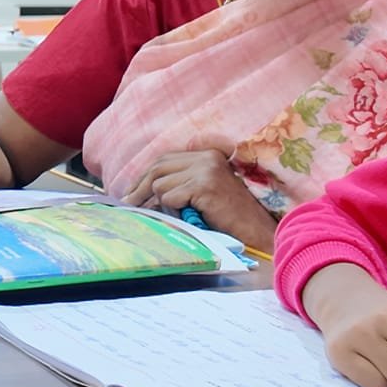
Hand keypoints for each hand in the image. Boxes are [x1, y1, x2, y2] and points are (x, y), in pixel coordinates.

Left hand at [122, 148, 274, 245]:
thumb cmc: (230, 219)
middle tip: (129, 205)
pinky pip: (169, 197)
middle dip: (139, 188)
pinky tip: (185, 218)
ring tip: (172, 216)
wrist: (257, 232)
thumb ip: (180, 185)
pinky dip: (172, 210)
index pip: (165, 159)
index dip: (145, 176)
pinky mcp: (204, 185)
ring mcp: (206, 169)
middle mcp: (206, 157)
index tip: (132, 193)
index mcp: (207, 155)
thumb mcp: (203, 194)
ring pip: (160, 184)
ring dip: (160, 203)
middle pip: (158, 167)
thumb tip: (139, 194)